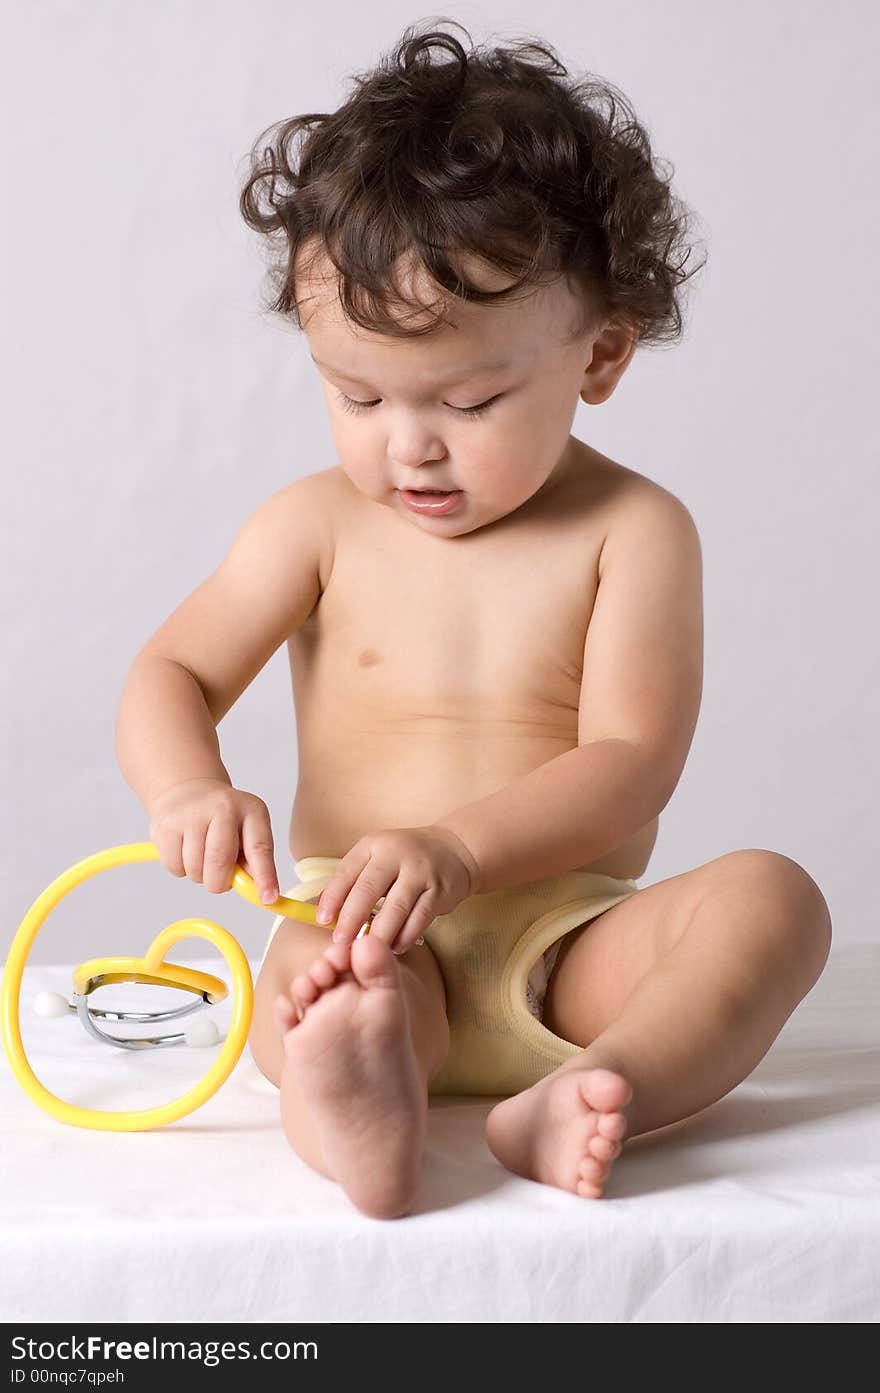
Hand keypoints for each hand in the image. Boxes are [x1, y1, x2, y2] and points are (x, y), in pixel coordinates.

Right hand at [148, 778, 279, 904]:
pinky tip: (185, 850)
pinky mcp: (165, 825)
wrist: (188, 789)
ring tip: (202, 855)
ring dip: (199, 874)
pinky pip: (174, 867)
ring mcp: (191, 814)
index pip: (259, 847)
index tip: (268, 898)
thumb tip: (261, 892)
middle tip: (220, 877)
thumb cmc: (224, 818)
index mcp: (251, 810)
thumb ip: (255, 860)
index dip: (265, 876)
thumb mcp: (248, 830)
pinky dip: (181, 868)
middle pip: (220, 863)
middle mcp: (223, 807)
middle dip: (219, 882)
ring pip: (195, 869)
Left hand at [315, 825, 480, 954]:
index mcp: (374, 845)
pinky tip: (395, 948)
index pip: (346, 871)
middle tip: (340, 942)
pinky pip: (419, 918)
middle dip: (351, 919)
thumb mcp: (378, 857)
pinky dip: (405, 936)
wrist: (454, 850)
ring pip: (395, 907)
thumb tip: (325, 915)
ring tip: (367, 950)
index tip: (321, 920)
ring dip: (378, 933)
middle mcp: (396, 854)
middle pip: (368, 889)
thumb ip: (355, 881)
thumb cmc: (406, 860)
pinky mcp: (439, 890)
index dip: (332, 897)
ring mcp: (420, 871)